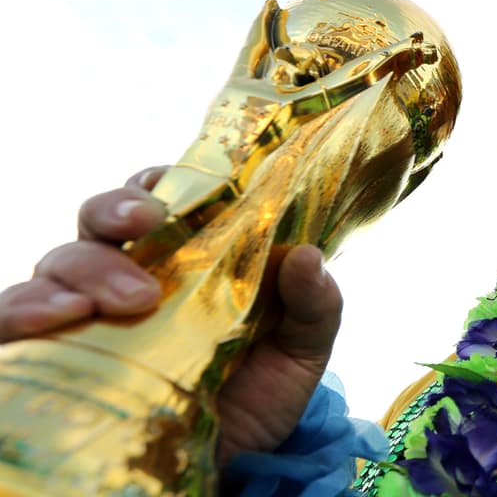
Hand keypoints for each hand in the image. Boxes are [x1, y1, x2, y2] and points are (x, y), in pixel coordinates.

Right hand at [0, 168, 343, 464]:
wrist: (233, 468)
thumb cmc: (259, 396)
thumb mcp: (300, 352)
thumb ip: (314, 304)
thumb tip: (307, 256)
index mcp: (187, 257)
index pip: (160, 198)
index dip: (159, 181)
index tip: (174, 185)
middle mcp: (127, 276)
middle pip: (100, 219)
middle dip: (116, 210)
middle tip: (145, 226)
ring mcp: (86, 314)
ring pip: (59, 263)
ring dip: (83, 267)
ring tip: (122, 299)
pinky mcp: (55, 356)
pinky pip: (14, 321)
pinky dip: (26, 310)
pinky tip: (58, 318)